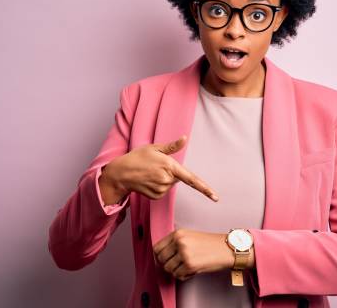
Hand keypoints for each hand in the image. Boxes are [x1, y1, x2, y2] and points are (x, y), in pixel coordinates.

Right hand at [100, 135, 219, 201]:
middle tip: (156, 166)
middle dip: (171, 172)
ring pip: (171, 184)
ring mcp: (161, 189)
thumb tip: (185, 138)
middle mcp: (167, 180)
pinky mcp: (156, 196)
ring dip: (164, 179)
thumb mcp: (154, 148)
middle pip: (178, 178)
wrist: (121, 173)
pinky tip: (148, 180)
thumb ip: (172, 146)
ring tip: (150, 173)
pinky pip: (164, 191)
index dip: (205, 188)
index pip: (191, 179)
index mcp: (169, 166)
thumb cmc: (138, 157)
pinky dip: (158, 186)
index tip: (215, 197)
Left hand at [153, 229, 234, 280]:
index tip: (166, 259)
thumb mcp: (190, 236)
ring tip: (188, 267)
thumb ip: (174, 243)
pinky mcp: (190, 264)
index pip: (157, 247)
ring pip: (168, 268)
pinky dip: (184, 276)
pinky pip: (178, 275)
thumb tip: (160, 256)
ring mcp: (184, 253)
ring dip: (176, 271)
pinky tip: (193, 270)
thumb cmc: (210, 244)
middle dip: (168, 264)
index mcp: (178, 233)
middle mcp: (179, 241)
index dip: (159, 256)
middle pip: (161, 259)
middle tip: (178, 265)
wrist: (227, 248)